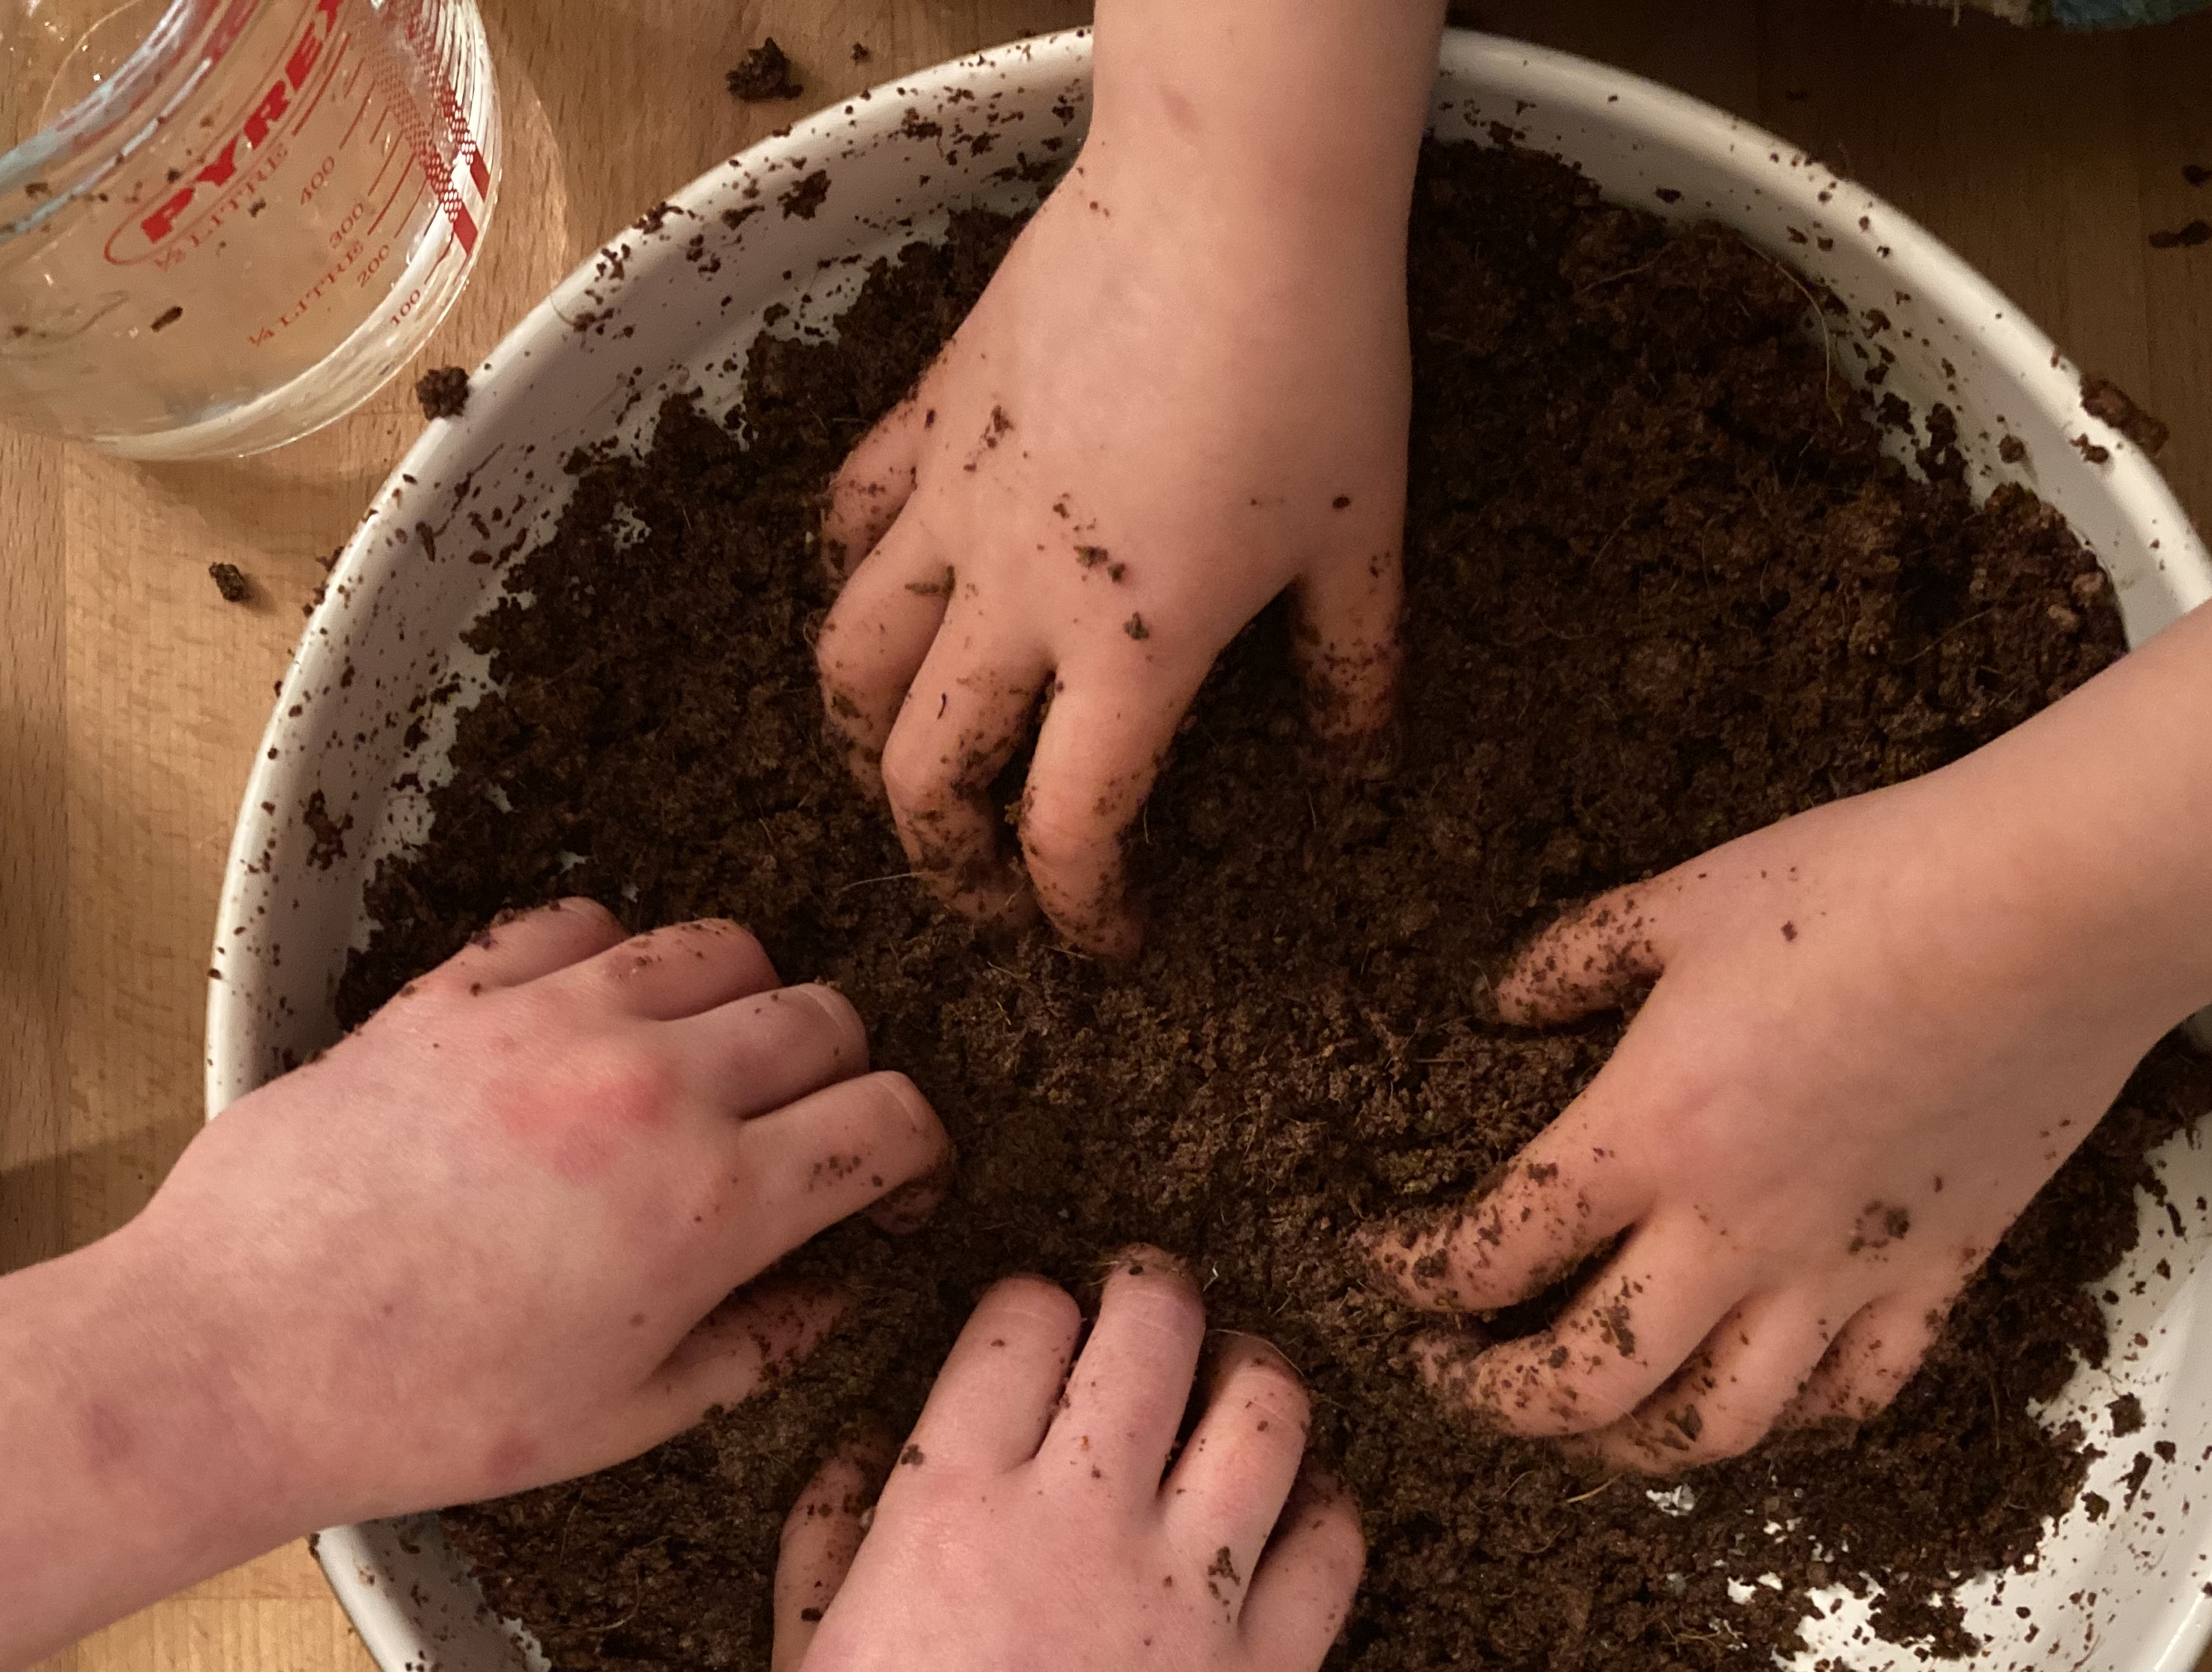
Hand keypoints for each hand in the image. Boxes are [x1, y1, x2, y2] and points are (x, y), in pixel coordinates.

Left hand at [131, 901, 949, 1519]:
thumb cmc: (430, 1412)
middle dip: (843, 1077)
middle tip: (802, 1137)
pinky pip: (581, 924)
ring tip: (703, 1070)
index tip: (893, 1187)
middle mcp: (652, 1086)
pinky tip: (589, 1028)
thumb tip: (841, 1288)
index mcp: (713, 1202)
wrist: (235, 1357)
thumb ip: (763, 1342)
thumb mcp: (626, 1418)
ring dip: (740, 1005)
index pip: (890, 1117)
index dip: (917, 1153)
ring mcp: (550, 1021)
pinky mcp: (455, 993)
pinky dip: (613, 961)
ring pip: (720, 948)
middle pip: (825, 1018)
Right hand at [707, 1253, 1362, 1671]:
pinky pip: (1333, 1549)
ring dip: (1256, 1369)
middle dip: (1153, 1289)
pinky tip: (1300, 1508)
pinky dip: (1327, 1504)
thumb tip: (861, 1445)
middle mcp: (1076, 1525)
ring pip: (1266, 1410)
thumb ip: (828, 1534)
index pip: (1017, 1320)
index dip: (1032, 1300)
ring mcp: (1185, 1605)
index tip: (1038, 1317)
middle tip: (1152, 1297)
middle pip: (1151, 1328)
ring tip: (1240, 1375)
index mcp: (945, 1507)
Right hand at [812, 2, 1438, 952]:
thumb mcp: (1363, 538)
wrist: (1234, 191)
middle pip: (924, 774)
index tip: (1107, 940)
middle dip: (944, 860)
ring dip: (862, 741)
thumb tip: (1357, 767)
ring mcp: (955, 504)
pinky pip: (849, 522)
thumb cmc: (1315, 360)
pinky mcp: (929, 417)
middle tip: (984, 882)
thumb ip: (1352, 673)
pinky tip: (883, 596)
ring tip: (899, 766)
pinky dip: (848, 579)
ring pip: (850, 661)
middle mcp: (1017, 597)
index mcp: (1132, 650)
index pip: (1067, 831)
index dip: (1077, 912)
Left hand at [1365, 772, 2182, 1469]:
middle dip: (1497, 1403)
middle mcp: (1731, 1235)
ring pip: (1717, 1426)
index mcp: (1648, 1137)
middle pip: (1583, 1386)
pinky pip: (1858, 1394)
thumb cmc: (1865, 886)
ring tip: (1588, 1427)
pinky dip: (1798, 1420)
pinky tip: (1764, 1400)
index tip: (1386, 1270)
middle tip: (1457, 1378)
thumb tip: (1504, 1002)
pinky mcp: (1936, 1274)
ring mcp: (1839, 1272)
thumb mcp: (1684, 900)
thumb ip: (1576, 960)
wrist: (2052, 910)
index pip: (1490, 1253)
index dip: (1413, 1278)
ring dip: (1630, 1448)